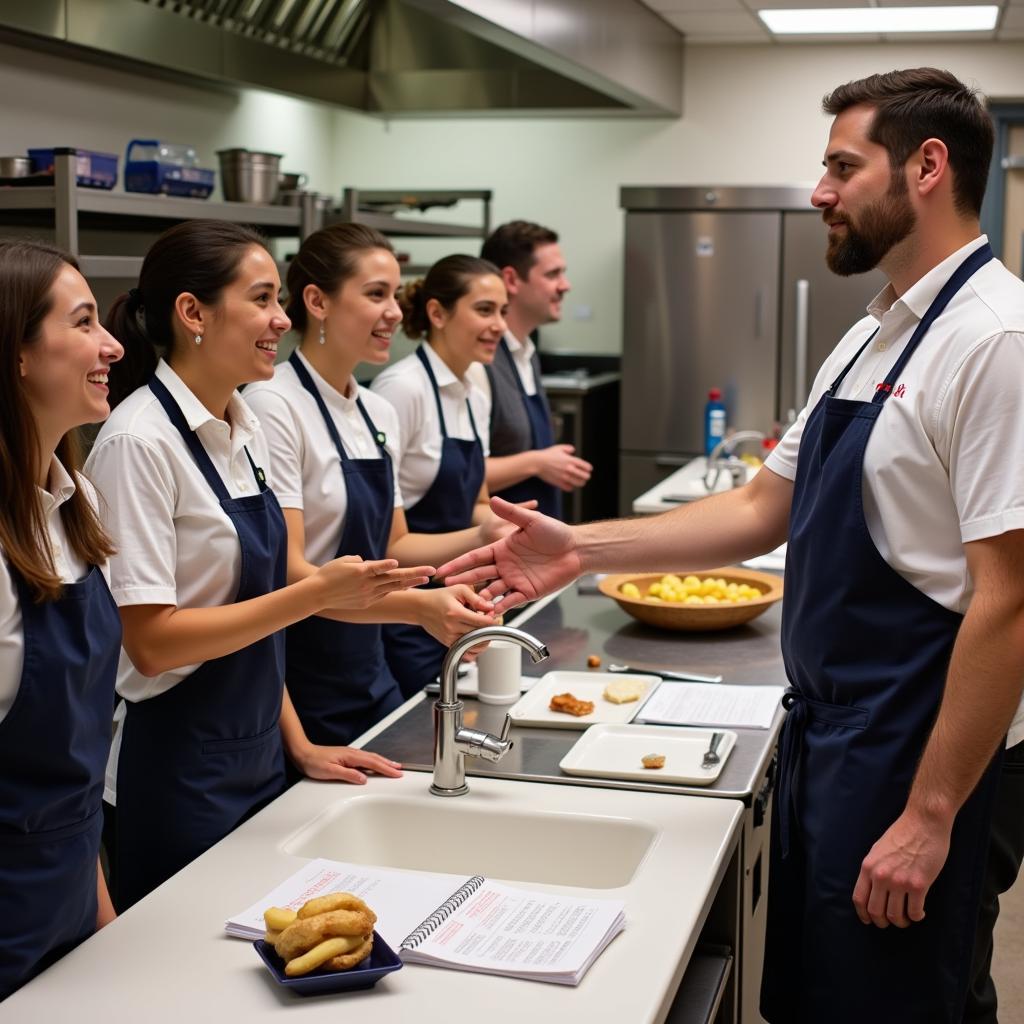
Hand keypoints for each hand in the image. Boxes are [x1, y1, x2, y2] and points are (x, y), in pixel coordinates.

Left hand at [292, 744, 402, 784]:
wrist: (303, 753)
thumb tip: (363, 779)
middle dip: (389, 764)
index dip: (386, 769)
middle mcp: (352, 753)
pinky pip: (365, 759)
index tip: (397, 773)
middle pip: (375, 758)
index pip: (373, 763)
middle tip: (400, 770)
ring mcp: (350, 754)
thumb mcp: (330, 771)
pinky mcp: (346, 757)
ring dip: (383, 762)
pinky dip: (374, 761)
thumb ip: (348, 775)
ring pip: (371, 758)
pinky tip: (375, 765)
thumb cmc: (314, 762)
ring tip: (393, 766)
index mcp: (351, 756)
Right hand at [314, 555, 432, 610]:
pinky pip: (384, 593)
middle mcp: (366, 584)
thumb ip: (360, 560)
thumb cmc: (329, 573)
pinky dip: (396, 589)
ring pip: (393, 587)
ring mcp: (368, 595)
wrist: (318, 594)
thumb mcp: (343, 560)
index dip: (387, 565)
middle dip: (414, 574)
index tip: (397, 563)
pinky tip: (408, 586)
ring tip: (425, 579)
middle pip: (394, 578)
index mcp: (359, 572)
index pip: (378, 567)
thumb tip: (369, 563)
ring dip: (410, 583)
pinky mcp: (367, 602)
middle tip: (431, 571)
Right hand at [417, 585, 495, 646]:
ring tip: (484, 630)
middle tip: (491, 621)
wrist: (420, 607)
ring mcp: (449, 638)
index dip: (492, 619)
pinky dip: (474, 647)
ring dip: (483, 639)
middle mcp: (452, 627)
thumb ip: (476, 598)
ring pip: (474, 644)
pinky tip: (476, 639)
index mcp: (455, 613)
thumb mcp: (458, 590)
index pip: (481, 622)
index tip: (493, 615)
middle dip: (489, 628)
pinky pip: (465, 651)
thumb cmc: (439, 597)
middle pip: (479, 633)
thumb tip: (490, 607)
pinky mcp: (447, 644)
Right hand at [436, 496, 581, 610]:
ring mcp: (516, 580)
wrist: (577, 549)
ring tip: (470, 602)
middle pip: (479, 575)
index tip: (443, 570)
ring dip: (481, 597)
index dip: (459, 564)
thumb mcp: (532, 521)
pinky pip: (511, 601)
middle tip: (446, 587)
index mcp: (503, 549)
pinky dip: (501, 606)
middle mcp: (506, 565)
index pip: (475, 557)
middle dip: (463, 581)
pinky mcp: (528, 591)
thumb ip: (512, 513)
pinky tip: (491, 612)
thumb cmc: (556, 533)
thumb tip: (493, 500)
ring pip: (493, 590)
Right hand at [536, 444, 591, 491]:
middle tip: (584, 475)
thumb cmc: (547, 454)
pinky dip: (571, 487)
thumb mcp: (559, 448)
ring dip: (580, 482)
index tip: (587, 469)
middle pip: (586, 477)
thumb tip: (573, 451)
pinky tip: (569, 483)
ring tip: (578, 481)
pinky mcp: (559, 483)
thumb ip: (568, 448)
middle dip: (586, 476)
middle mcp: (570, 469)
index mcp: (571, 460)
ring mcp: (565, 477)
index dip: (588, 468)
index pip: (587, 467)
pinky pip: (570, 488)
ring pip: (580, 484)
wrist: (537, 463)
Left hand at [852, 809, 952, 927]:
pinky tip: (920, 913)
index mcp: (868, 867)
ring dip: (902, 922)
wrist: (923, 822)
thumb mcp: (878, 849)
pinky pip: (915, 912)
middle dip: (883, 922)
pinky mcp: (919, 885)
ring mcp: (899, 881)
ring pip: (895, 916)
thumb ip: (873, 869)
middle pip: (876, 912)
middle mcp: (880, 876)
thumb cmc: (902, 834)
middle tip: (891, 922)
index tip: (869, 920)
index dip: (864, 914)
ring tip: (907, 918)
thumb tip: (872, 888)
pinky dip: (917, 917)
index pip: (859, 899)